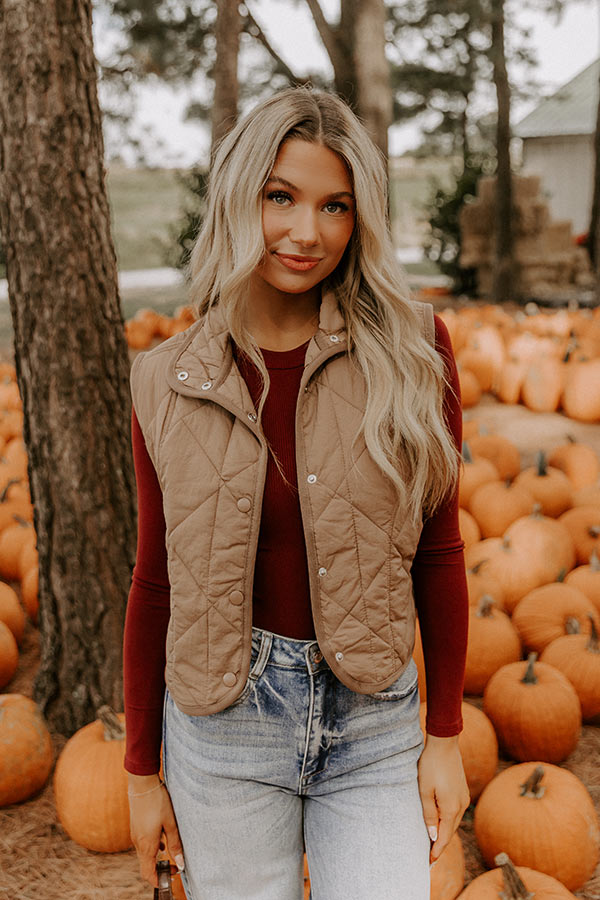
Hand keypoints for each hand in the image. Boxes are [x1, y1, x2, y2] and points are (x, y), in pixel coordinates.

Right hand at [127, 774, 185, 888]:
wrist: (142, 783)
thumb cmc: (158, 801)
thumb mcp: (170, 823)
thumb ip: (175, 844)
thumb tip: (181, 864)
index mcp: (146, 845)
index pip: (147, 873)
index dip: (158, 880)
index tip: (170, 878)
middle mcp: (138, 843)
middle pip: (145, 866)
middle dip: (159, 870)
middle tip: (174, 866)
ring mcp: (135, 835)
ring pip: (144, 855)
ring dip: (155, 859)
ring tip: (171, 853)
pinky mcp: (135, 827)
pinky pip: (142, 845)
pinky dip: (152, 848)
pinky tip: (162, 839)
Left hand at [417, 734, 469, 864]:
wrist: (444, 743)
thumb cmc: (430, 765)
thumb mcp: (424, 790)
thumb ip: (428, 814)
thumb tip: (432, 835)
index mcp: (451, 808)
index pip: (444, 837)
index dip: (436, 850)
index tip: (429, 862)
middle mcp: (461, 805)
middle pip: (450, 831)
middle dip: (440, 844)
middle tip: (429, 856)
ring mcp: (464, 797)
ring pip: (453, 822)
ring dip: (444, 832)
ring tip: (433, 842)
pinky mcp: (462, 790)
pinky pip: (455, 811)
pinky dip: (447, 820)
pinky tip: (440, 822)